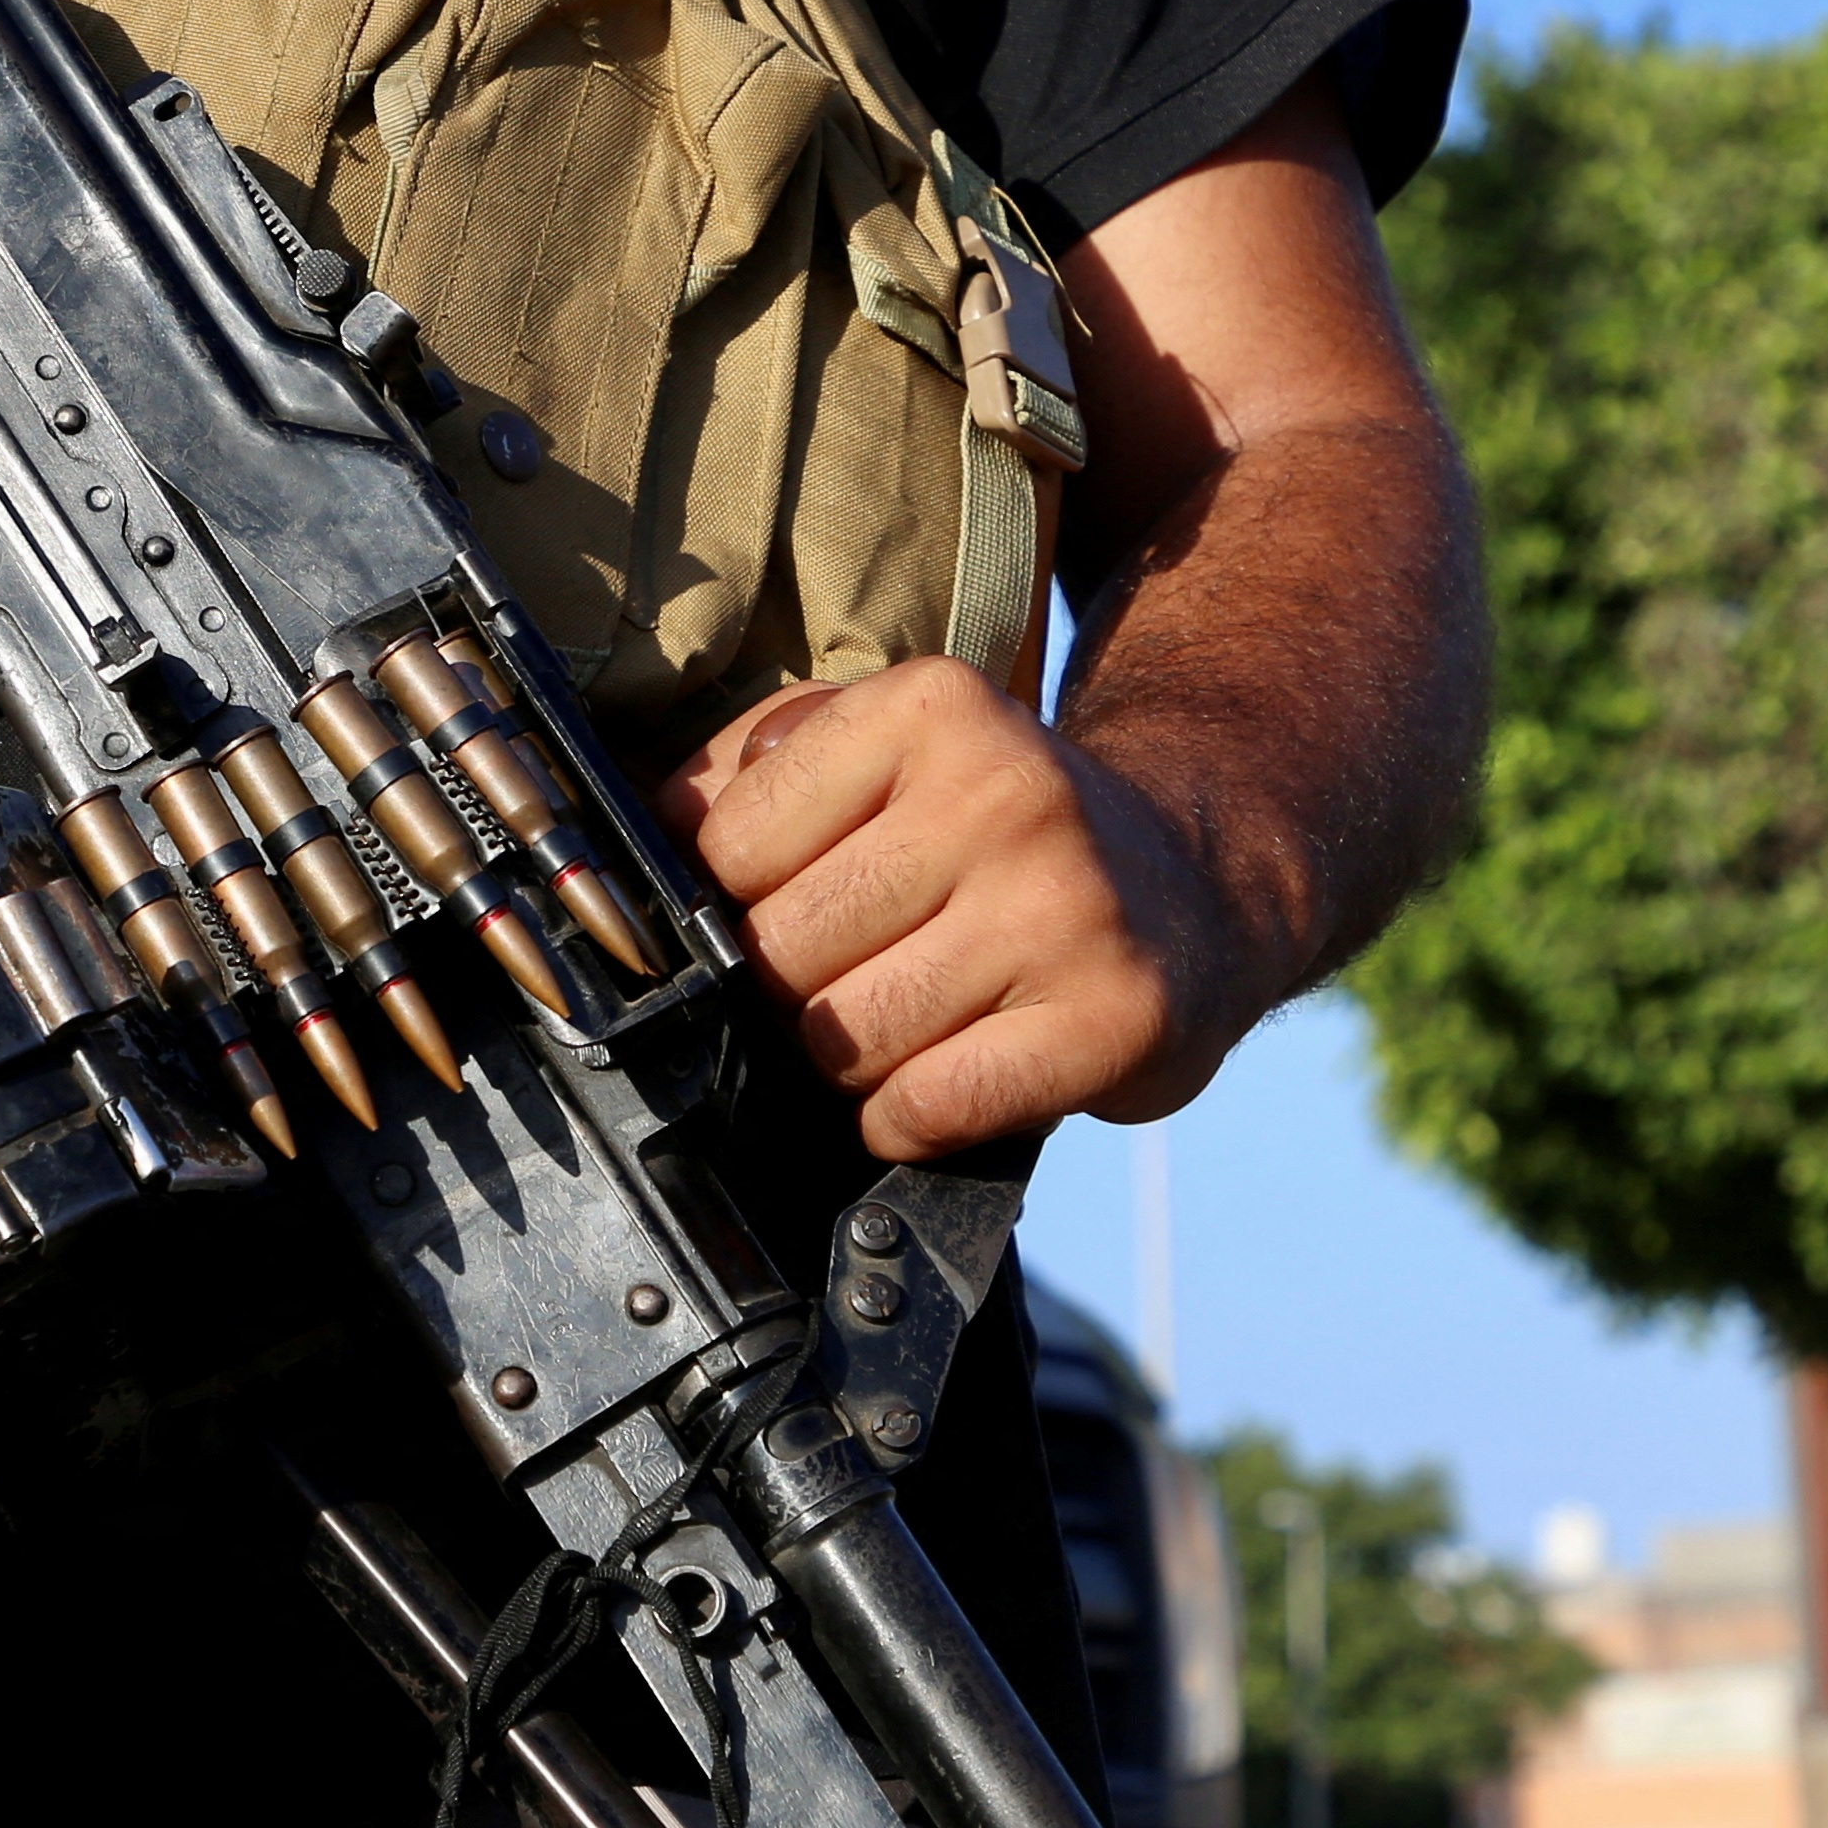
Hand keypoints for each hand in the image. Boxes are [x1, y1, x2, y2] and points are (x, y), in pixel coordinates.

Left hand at [654, 656, 1266, 1161]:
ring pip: (846, 1038)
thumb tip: (632, 832)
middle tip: (843, 976)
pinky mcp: (1110, 1022)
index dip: (729, 901)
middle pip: (783, 950)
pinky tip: (939, 1078)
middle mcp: (1006, 796)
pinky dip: (900, 1119)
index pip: (731, 844)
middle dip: (787, 989)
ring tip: (898, 1022)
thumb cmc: (999, 824)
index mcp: (930, 709)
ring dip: (845, 1060)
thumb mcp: (885, 743)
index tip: (776, 908)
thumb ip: (753, 769)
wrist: (1195, 881)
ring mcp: (1064, 912)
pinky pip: (924, 1108)